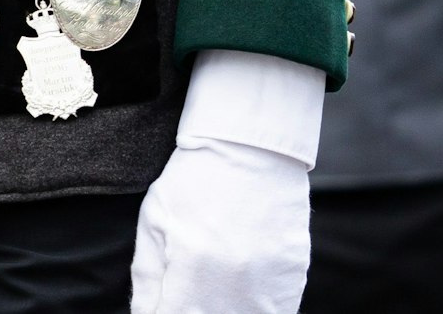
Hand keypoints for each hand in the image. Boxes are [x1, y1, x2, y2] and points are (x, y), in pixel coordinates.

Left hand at [130, 50, 324, 313]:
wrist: (250, 144)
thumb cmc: (195, 180)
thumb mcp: (155, 224)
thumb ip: (147, 281)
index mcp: (191, 275)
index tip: (169, 303)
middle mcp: (233, 286)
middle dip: (198, 310)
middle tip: (192, 292)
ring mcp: (269, 283)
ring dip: (231, 309)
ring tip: (217, 289)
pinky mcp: (295, 274)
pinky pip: (278, 309)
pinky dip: (261, 306)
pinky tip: (246, 287)